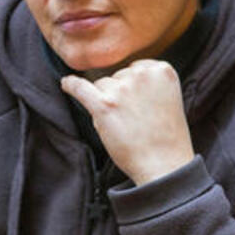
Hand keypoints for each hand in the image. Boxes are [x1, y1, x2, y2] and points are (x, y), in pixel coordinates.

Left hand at [60, 60, 195, 185]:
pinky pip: (79, 88)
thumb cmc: (166, 137)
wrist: (164, 166)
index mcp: (162, 70)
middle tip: (135, 119)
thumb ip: (148, 82)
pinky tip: (65, 84)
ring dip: (106, 102)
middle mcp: (142, 75)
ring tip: (124, 124)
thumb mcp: (168, 98)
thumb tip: (114, 78)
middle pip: (117, 77)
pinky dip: (71, 85)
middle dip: (121, 94)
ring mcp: (122, 89)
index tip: (142, 103)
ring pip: (102, 85)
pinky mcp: (104, 105)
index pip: (135, 69)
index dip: (134, 88)